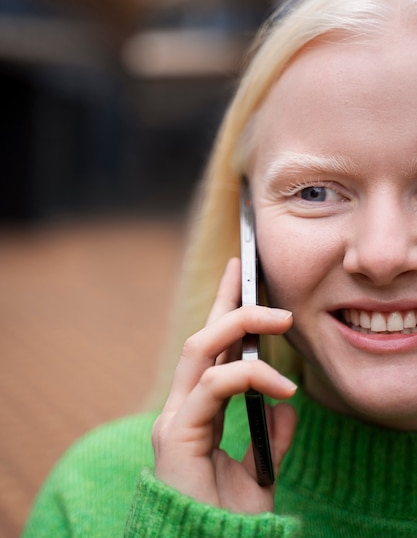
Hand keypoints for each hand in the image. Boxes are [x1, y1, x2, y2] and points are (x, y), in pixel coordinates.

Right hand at [152, 257, 296, 513]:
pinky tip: (281, 385)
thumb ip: (269, 434)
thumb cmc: (226, 517)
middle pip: (201, 338)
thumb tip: (287, 403)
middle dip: (224, 300)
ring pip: (201, 350)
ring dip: (240, 326)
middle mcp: (181, 409)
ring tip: (280, 318)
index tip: (240, 278)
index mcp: (196, 413)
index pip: (211, 352)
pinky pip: (214, 387)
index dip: (222, 311)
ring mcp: (175, 419)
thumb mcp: (259, 470)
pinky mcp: (178, 434)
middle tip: (246, 270)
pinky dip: (249, 377)